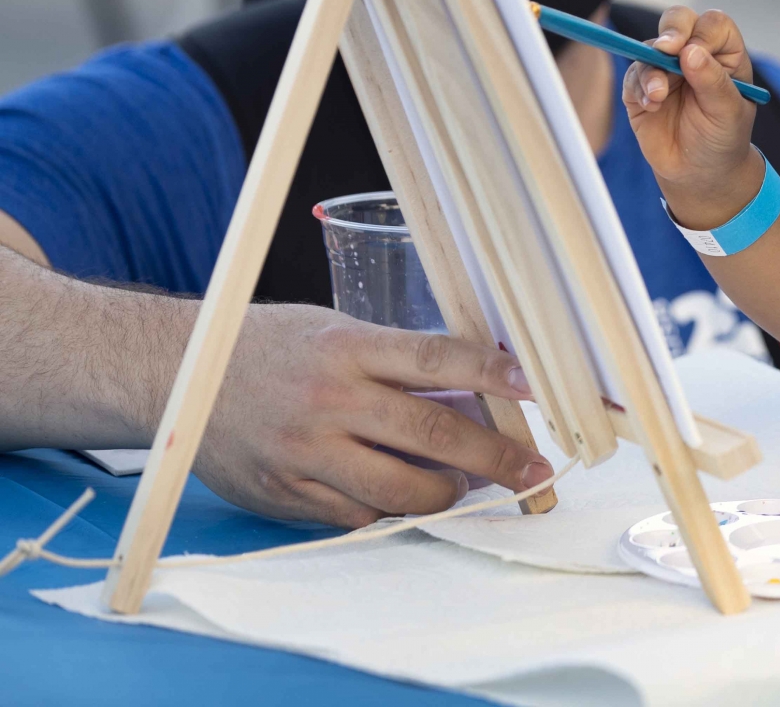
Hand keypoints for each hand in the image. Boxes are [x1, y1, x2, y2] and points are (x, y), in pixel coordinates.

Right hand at [196, 304, 552, 527]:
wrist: (176, 375)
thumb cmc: (270, 346)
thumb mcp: (337, 331)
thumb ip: (397, 362)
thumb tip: (473, 394)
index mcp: (348, 348)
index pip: (437, 359)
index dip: (492, 375)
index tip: (536, 388)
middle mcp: (330, 400)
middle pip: (433, 435)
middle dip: (495, 457)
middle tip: (533, 469)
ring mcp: (307, 453)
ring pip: (402, 489)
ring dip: (448, 493)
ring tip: (469, 485)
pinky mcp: (287, 494)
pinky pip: (359, 515)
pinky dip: (392, 508)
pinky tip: (405, 495)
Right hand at [623, 5, 762, 225]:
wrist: (699, 173)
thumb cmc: (723, 138)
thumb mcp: (728, 112)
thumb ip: (712, 81)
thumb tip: (690, 51)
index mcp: (723, 54)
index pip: (713, 25)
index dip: (703, 33)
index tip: (694, 53)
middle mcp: (693, 54)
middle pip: (678, 21)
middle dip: (671, 31)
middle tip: (667, 49)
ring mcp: (665, 69)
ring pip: (650, 47)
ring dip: (652, 69)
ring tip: (659, 96)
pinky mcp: (641, 88)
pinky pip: (633, 75)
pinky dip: (640, 87)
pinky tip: (653, 106)